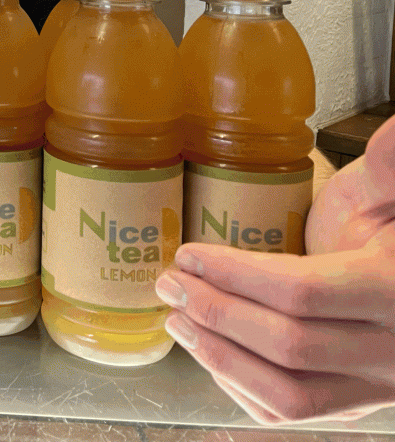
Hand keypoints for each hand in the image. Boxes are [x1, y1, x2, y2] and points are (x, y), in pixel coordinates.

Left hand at [155, 117, 394, 424]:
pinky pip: (295, 415)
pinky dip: (243, 391)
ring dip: (219, 358)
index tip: (189, 254)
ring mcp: (375, 385)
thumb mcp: (389, 192)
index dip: (234, 275)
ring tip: (178, 321)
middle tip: (169, 283)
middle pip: (289, 344)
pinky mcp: (356, 403)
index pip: (302, 293)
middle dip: (215, 312)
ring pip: (290, 394)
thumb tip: (391, 129)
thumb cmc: (393, 226)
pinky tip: (212, 356)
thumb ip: (386, 164)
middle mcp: (392, 348)